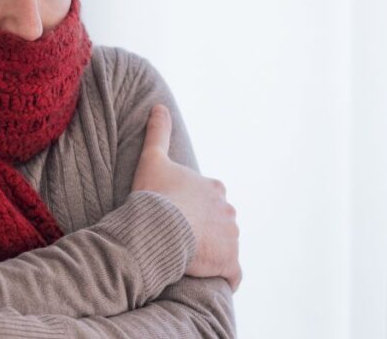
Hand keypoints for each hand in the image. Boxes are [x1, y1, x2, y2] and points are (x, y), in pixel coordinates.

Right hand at [131, 104, 241, 291]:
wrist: (161, 225)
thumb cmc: (156, 193)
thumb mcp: (153, 158)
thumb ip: (159, 132)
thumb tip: (159, 106)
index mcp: (214, 188)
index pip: (209, 199)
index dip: (193, 207)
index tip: (176, 214)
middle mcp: (228, 210)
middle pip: (220, 222)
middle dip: (206, 230)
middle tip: (180, 238)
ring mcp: (232, 237)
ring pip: (226, 246)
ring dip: (213, 253)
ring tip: (189, 260)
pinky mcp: (230, 262)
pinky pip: (232, 274)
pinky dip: (225, 277)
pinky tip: (211, 280)